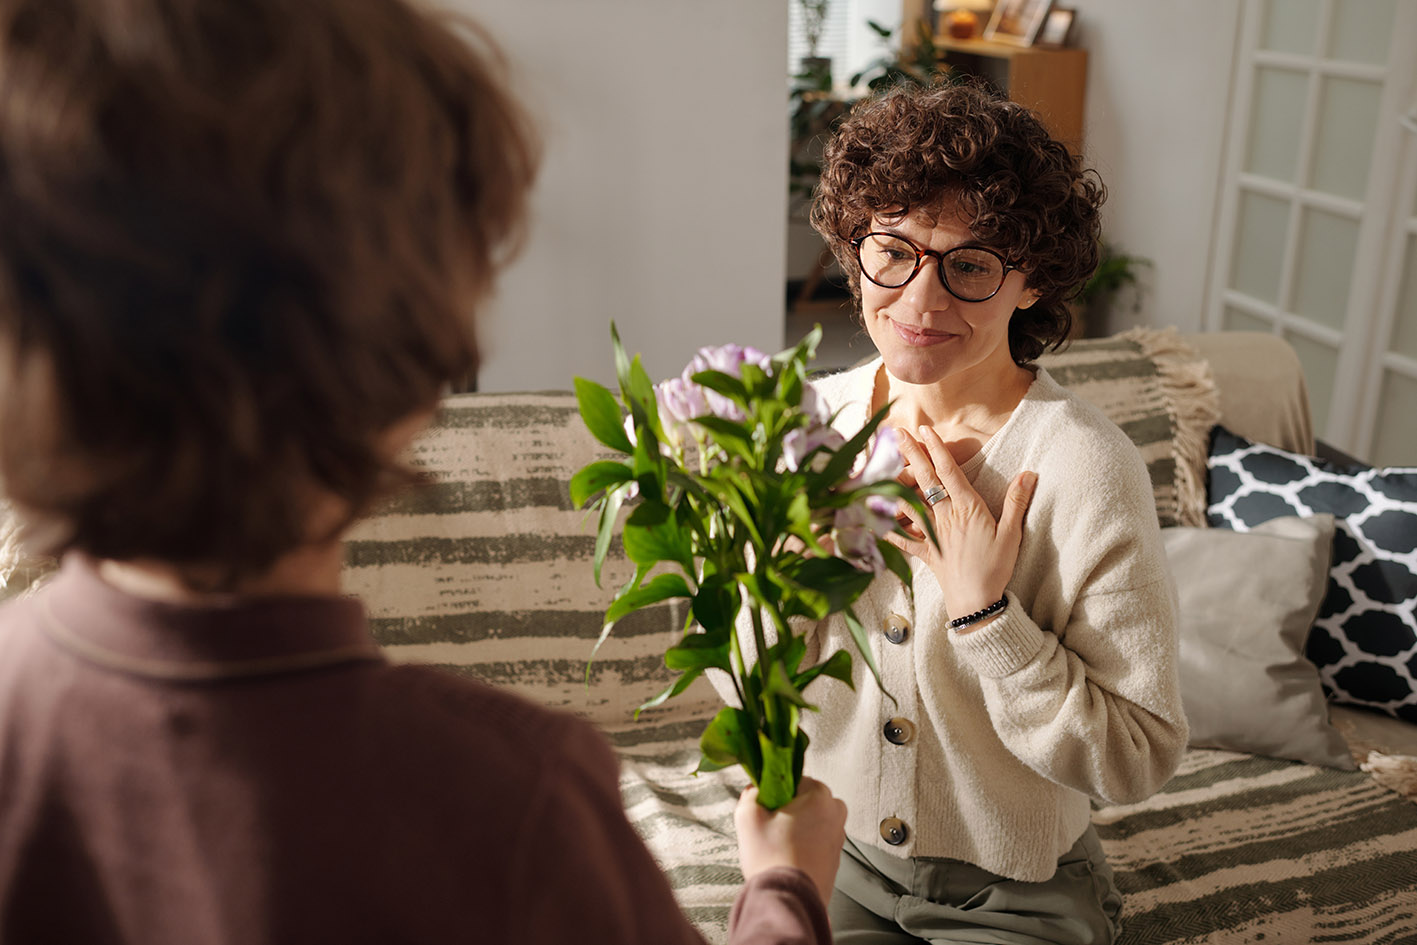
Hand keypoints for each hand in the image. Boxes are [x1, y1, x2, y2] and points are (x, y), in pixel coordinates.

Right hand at [734, 776, 846, 906]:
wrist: (789, 900)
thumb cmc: (772, 859)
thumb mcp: (748, 816)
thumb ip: (750, 794)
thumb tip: (755, 791)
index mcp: (820, 794)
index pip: (791, 779)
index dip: (772, 793)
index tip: (764, 808)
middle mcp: (836, 812)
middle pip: (802, 800)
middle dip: (785, 810)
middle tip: (768, 828)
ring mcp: (838, 835)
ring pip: (809, 820)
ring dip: (793, 828)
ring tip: (776, 846)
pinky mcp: (836, 856)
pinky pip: (815, 840)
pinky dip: (802, 845)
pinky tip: (786, 857)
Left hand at [889, 426, 1036, 621]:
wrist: (977, 602)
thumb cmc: (996, 567)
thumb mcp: (1012, 533)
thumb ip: (1016, 501)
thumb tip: (1028, 473)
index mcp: (967, 509)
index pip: (949, 472)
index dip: (937, 449)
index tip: (925, 430)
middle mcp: (945, 517)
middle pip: (925, 480)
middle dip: (911, 454)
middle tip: (896, 433)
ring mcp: (932, 534)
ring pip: (908, 503)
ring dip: (893, 481)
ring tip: (879, 464)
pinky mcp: (924, 551)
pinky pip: (900, 537)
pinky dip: (885, 525)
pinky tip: (869, 515)